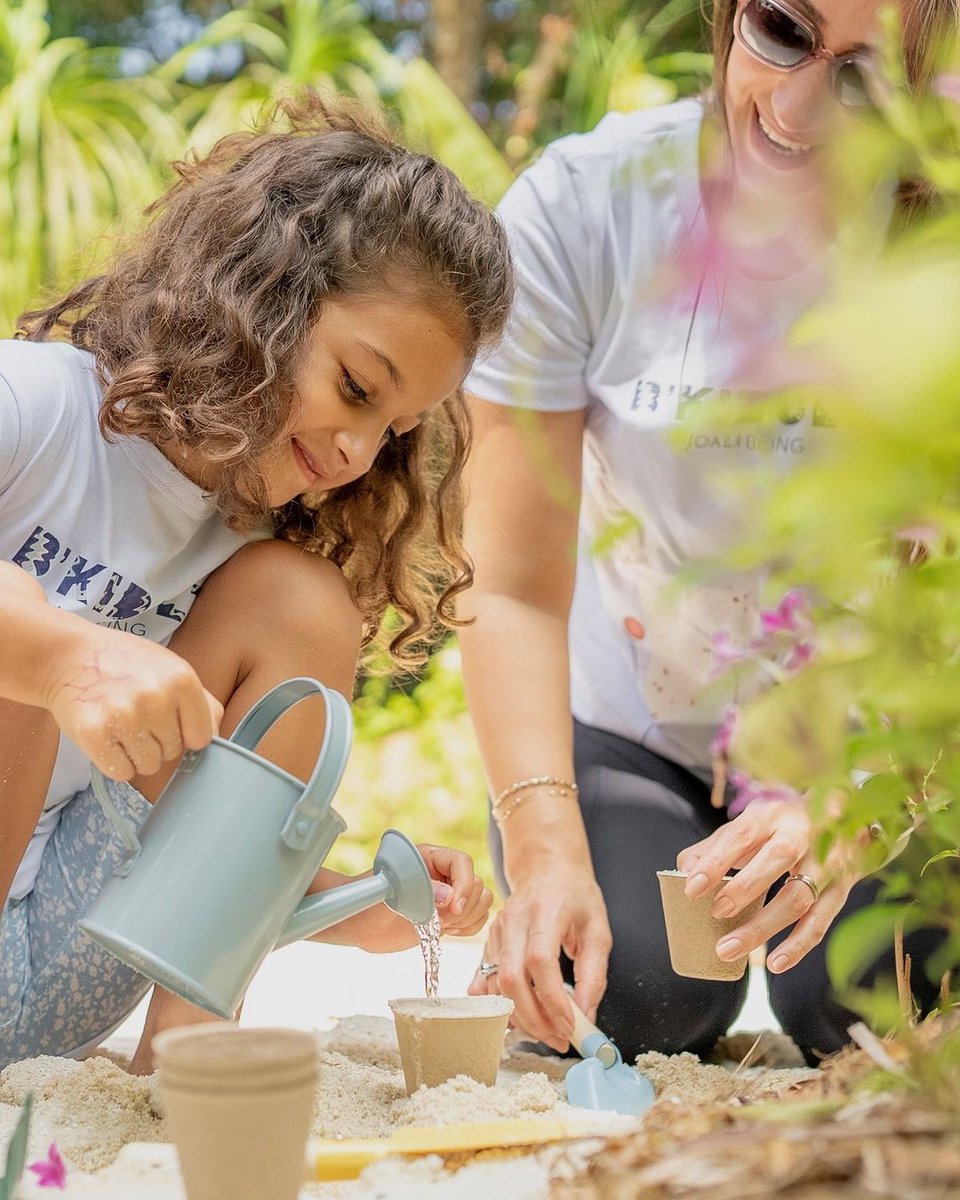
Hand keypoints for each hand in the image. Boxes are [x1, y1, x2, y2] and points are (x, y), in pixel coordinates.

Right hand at [43, 624, 221, 779]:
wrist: (70, 656)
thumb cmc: (127, 665)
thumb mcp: (173, 669)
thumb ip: (203, 704)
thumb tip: (214, 738)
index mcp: (182, 680)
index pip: (202, 738)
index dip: (185, 733)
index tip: (169, 720)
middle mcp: (156, 698)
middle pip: (174, 753)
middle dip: (157, 740)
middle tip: (136, 714)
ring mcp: (125, 717)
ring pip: (149, 766)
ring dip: (136, 753)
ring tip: (121, 724)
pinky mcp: (94, 735)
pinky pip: (121, 773)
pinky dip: (114, 762)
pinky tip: (106, 736)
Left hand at [327, 845, 492, 953]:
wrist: (361, 924)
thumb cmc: (370, 902)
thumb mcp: (390, 893)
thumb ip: (418, 891)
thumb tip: (448, 897)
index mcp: (430, 857)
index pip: (462, 862)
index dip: (464, 884)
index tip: (452, 907)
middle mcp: (444, 873)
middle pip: (477, 883)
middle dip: (464, 906)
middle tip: (441, 920)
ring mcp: (449, 895)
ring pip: (482, 900)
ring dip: (469, 917)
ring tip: (443, 925)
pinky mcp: (450, 915)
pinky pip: (477, 917)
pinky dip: (470, 927)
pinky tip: (449, 931)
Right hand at [467, 864, 611, 1052]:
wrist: (546, 868)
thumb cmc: (576, 896)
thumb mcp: (598, 930)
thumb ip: (594, 974)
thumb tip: (586, 1016)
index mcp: (545, 910)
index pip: (539, 961)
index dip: (552, 999)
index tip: (570, 1026)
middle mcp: (514, 919)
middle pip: (510, 978)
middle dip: (534, 1018)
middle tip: (560, 1038)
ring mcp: (496, 930)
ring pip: (495, 985)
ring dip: (520, 1017)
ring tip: (548, 1030)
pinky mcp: (487, 941)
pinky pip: (486, 982)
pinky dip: (502, 1005)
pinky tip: (523, 1015)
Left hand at [677, 797, 861, 975]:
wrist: (847, 820)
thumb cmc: (783, 827)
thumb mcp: (751, 825)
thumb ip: (716, 847)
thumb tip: (685, 871)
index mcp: (772, 815)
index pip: (741, 836)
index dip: (716, 862)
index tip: (691, 887)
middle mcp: (803, 834)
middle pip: (776, 860)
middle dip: (744, 889)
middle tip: (715, 913)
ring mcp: (827, 863)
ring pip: (798, 898)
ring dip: (763, 927)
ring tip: (729, 948)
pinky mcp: (842, 890)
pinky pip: (820, 922)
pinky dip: (797, 945)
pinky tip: (774, 963)